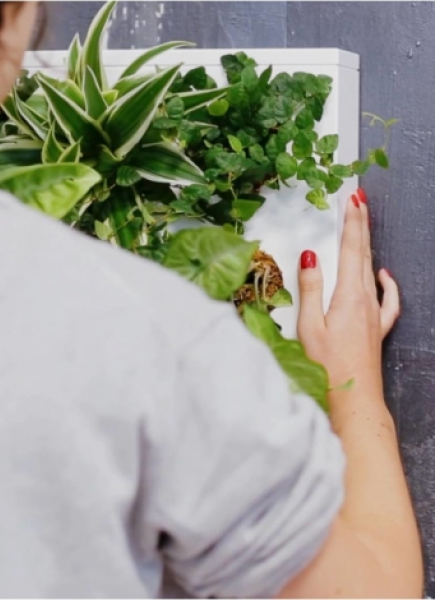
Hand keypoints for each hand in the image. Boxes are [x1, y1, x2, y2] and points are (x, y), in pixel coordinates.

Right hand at [296, 189, 399, 395]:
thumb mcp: (309, 326)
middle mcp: (366, 300)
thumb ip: (311, 288)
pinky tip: (384, 276)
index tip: (352, 199)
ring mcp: (375, 313)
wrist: (354, 398)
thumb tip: (311, 255)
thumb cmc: (326, 366)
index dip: (351, 223)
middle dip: (361, 224)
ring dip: (367, 246)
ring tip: (364, 226)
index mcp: (348, 296)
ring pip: (371, 269)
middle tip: (359, 200)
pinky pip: (387, 298)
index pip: (350, 250)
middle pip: (363, 253)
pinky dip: (386, 282)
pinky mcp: (377, 327)